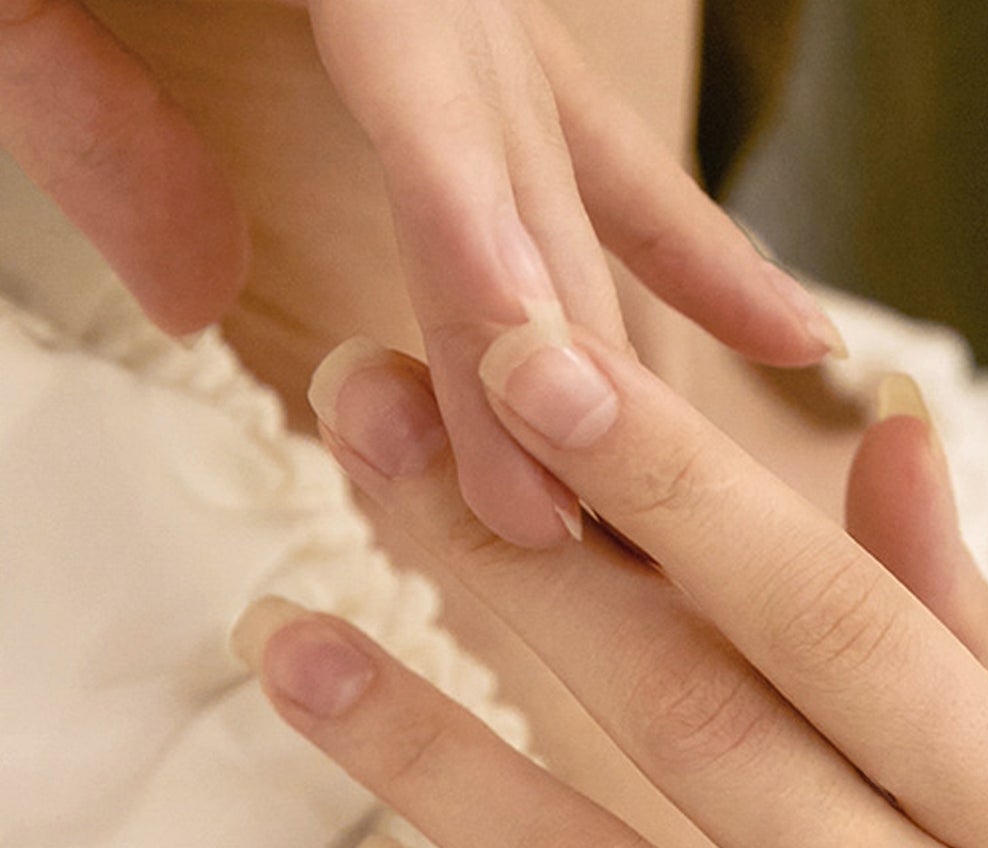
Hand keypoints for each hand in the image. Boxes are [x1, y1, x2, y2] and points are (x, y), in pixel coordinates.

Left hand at [0, 0, 838, 546]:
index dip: (492, 294)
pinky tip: (794, 343)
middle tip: (560, 541)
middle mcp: (468, 0)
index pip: (440, 145)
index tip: (529, 449)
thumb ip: (80, 99)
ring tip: (661, 507)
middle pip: (536, 212)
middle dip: (556, 388)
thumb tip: (197, 295)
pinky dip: (702, 262)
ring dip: (627, 363)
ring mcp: (508, 32)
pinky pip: (628, 175)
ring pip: (599, 214)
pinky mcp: (522, 64)